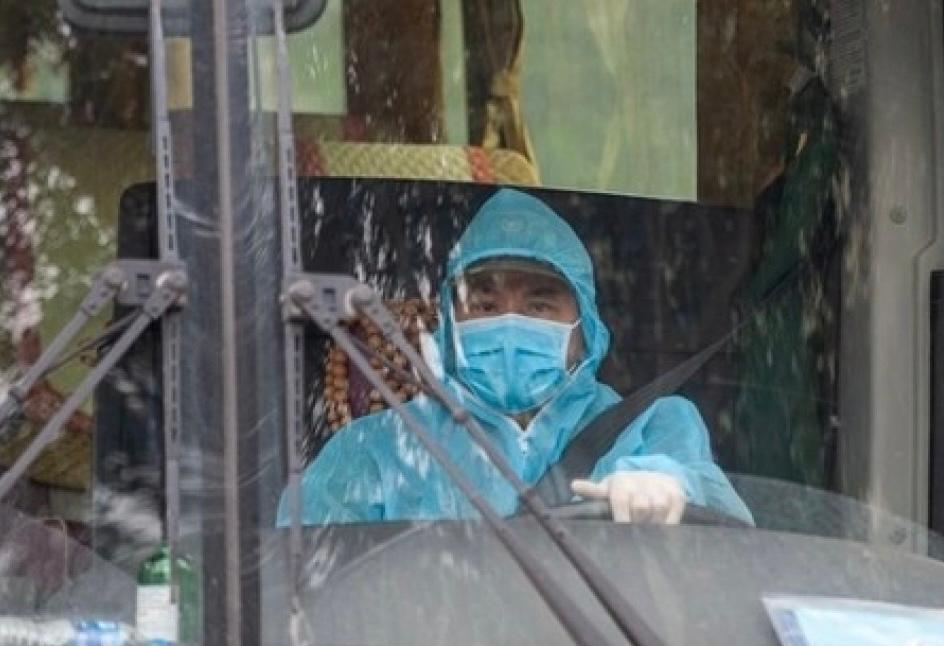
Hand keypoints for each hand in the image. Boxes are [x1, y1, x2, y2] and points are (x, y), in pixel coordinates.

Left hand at [570, 471, 685, 523]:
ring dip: (652, 523)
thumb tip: (574, 485)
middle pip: (640, 507)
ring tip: (646, 528)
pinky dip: (669, 523)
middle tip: (634, 531)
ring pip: (658, 509)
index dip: (621, 517)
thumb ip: (592, 491)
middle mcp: (642, 481)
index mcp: (622, 481)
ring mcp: (661, 487)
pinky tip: (661, 526)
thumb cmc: (623, 490)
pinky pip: (674, 513)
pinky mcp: (677, 494)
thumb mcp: (606, 490)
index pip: (621, 499)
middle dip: (637, 523)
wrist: (652, 477)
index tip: (622, 529)